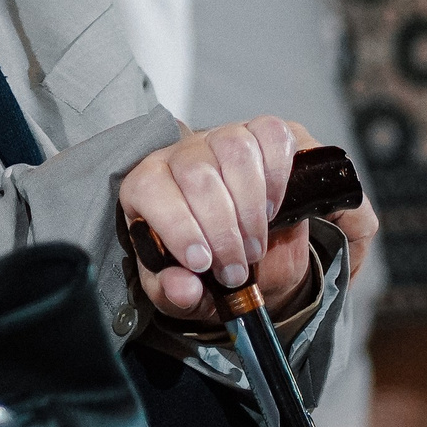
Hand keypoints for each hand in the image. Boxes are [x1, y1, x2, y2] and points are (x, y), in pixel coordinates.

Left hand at [120, 116, 378, 324]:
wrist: (249, 259)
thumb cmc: (206, 268)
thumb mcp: (183, 293)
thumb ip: (174, 293)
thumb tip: (182, 289)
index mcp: (147, 187)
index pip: (149, 188)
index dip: (177, 226)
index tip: (202, 263)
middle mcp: (181, 155)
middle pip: (196, 172)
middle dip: (221, 229)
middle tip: (235, 269)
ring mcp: (221, 139)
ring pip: (233, 148)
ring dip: (251, 206)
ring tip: (255, 246)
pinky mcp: (261, 134)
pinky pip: (271, 133)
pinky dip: (280, 171)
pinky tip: (276, 207)